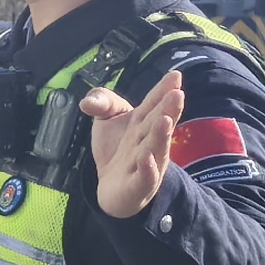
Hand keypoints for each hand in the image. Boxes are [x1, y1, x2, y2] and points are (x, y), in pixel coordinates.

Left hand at [82, 65, 184, 218]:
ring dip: (161, 135)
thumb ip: (101, 103)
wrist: (112, 189)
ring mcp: (146, 165)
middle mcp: (148, 142)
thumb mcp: (106, 119)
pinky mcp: (137, 187)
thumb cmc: (115, 150)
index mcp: (143, 123)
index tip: (175, 75)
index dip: (164, 90)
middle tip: (177, 93)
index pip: (154, 104)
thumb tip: (87, 102)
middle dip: (168, 109)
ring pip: (155, 149)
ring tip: (165, 119)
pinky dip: (147, 169)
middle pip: (159, 124)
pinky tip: (146, 157)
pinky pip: (144, 178)